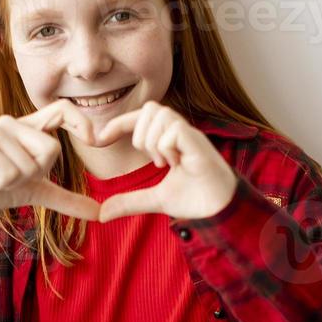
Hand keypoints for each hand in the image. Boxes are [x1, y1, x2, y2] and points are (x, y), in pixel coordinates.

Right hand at [0, 99, 104, 222]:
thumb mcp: (33, 192)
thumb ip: (65, 199)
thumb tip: (99, 214)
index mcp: (28, 129)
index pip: (63, 110)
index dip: (82, 122)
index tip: (94, 141)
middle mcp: (13, 123)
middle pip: (51, 151)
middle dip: (34, 175)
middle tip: (9, 175)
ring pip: (29, 167)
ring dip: (12, 183)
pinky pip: (9, 174)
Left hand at [93, 101, 238, 222]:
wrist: (220, 210)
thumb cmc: (195, 199)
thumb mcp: (155, 200)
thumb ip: (129, 202)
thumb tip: (101, 214)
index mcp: (170, 140)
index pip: (141, 118)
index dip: (119, 124)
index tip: (101, 138)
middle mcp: (180, 132)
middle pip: (150, 108)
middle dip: (140, 133)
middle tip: (152, 159)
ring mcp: (190, 135)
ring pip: (161, 115)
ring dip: (154, 142)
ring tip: (166, 163)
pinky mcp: (199, 143)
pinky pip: (173, 131)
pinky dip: (167, 148)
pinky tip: (177, 164)